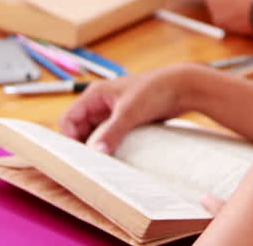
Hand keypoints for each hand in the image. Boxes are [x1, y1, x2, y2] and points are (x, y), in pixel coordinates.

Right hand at [60, 64, 199, 154]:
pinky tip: (116, 159)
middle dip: (83, 146)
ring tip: (103, 164)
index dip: (70, 138)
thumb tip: (96, 152)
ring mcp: (113, 113)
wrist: (183, 88)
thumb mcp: (130, 112)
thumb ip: (111, 132)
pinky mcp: (125, 121)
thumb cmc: (155, 90)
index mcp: (95, 95)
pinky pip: (110, 137)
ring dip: (98, 148)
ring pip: (95, 135)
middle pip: (80, 130)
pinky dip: (110, 147)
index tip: (79, 157)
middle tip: (90, 165)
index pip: (69, 120)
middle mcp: (100, 103)